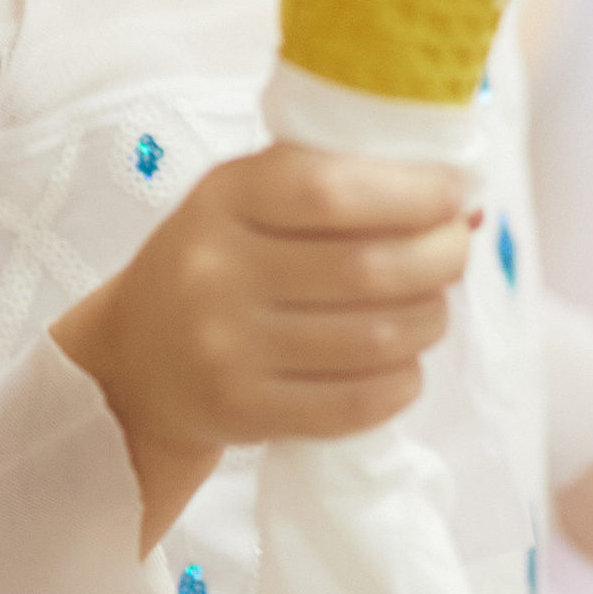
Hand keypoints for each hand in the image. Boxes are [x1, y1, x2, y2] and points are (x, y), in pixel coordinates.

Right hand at [52, 145, 473, 550]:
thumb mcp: (246, 200)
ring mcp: (226, 348)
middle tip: (455, 251)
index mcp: (223, 198)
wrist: (134, 362)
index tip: (452, 193)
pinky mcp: (242, 412)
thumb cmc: (214, 263)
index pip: (330, 189)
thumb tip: (458, 197)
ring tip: (431, 309)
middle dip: (439, 257)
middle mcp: (216, 271)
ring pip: (373, 338)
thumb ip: (335, 182)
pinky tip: (403, 365)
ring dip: (428, 321)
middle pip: (367, 267)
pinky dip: (402, 383)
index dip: (410, 192)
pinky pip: (354, 403)